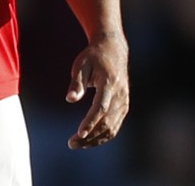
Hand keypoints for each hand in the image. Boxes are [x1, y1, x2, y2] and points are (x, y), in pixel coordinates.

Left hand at [65, 33, 129, 148]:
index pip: (101, 107)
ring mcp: (124, 101)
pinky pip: (115, 126)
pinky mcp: (124, 106)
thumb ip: (76, 83)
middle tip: (71, 143)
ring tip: (77, 144)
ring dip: (95, 139)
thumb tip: (70, 99)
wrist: (113, 50)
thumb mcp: (81, 65)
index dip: (90, 122)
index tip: (79, 134)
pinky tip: (89, 140)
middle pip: (106, 121)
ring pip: (112, 127)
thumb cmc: (93, 57)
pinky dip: (103, 136)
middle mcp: (119, 94)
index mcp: (109, 83)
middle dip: (89, 136)